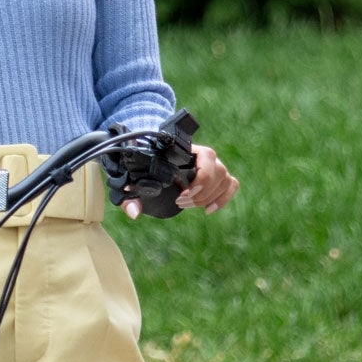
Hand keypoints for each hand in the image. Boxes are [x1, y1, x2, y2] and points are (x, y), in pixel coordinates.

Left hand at [120, 143, 238, 218]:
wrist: (154, 157)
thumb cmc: (144, 167)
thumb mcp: (134, 179)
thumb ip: (130, 195)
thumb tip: (134, 212)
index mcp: (188, 149)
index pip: (207, 158)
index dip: (199, 180)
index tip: (181, 195)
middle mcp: (204, 156)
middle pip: (218, 171)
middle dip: (200, 193)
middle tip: (180, 202)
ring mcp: (213, 166)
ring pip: (225, 179)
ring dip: (209, 197)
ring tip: (189, 205)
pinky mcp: (217, 178)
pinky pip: (231, 185)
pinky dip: (223, 199)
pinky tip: (207, 210)